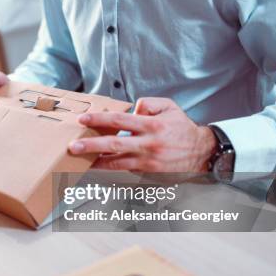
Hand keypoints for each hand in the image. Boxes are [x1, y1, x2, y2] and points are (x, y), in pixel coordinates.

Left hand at [68, 97, 217, 171]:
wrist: (201, 152)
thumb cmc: (181, 128)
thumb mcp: (169, 107)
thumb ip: (148, 103)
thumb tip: (132, 109)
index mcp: (152, 125)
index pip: (120, 121)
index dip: (99, 120)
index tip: (83, 119)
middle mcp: (148, 144)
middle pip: (114, 144)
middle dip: (91, 145)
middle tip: (74, 146)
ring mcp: (148, 160)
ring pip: (117, 162)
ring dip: (97, 162)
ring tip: (80, 160)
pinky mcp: (148, 172)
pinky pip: (125, 170)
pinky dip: (110, 169)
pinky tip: (98, 167)